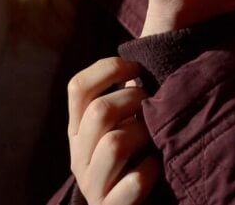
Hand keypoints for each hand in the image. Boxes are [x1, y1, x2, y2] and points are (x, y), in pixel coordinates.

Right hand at [67, 57, 161, 204]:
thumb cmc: (135, 157)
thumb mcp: (124, 124)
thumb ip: (128, 93)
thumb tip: (150, 50)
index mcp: (78, 130)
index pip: (77, 87)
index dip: (108, 68)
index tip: (137, 68)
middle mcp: (78, 156)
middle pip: (98, 112)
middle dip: (133, 100)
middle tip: (152, 104)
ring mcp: (93, 185)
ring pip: (114, 144)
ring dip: (143, 134)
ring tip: (155, 137)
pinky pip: (134, 182)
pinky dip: (151, 170)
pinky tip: (157, 167)